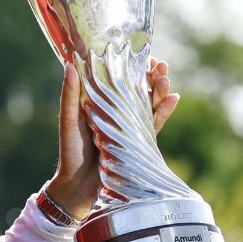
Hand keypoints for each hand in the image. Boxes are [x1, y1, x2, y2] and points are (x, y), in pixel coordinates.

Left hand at [46, 58, 179, 219]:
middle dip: (151, 75)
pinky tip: (173, 98)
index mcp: (99, 102)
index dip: (131, 66)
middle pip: (138, 89)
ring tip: (166, 78)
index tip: (142, 54)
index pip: (118, 78)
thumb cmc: (70, 151)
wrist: (79, 187)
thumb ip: (70, 94)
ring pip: (149, 104)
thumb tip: (70, 64)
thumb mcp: (69, 120)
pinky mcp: (139, 142)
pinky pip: (154, 124)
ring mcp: (129, 127)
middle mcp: (116, 112)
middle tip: (161, 64)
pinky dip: (164, 111)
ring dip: (160, 90)